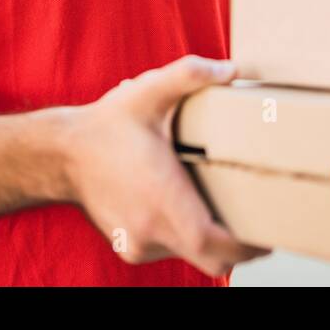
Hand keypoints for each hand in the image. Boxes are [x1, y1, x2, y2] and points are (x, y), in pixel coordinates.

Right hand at [61, 54, 268, 276]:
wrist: (61, 154)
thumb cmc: (108, 125)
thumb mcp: (148, 91)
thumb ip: (190, 74)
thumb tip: (230, 68)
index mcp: (162, 199)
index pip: (214, 245)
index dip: (247, 246)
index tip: (269, 233)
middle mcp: (150, 230)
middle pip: (212, 260)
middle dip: (241, 248)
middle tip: (260, 224)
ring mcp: (138, 244)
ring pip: (191, 256)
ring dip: (212, 239)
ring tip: (225, 207)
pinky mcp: (129, 247)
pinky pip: (170, 251)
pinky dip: (186, 238)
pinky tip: (189, 207)